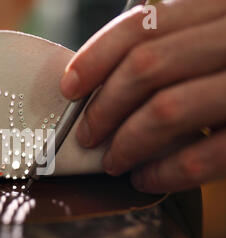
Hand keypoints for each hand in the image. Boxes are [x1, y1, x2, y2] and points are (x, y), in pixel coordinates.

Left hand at [61, 0, 225, 192]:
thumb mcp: (216, 39)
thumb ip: (175, 47)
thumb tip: (105, 80)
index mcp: (219, 9)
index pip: (141, 26)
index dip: (95, 58)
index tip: (69, 87)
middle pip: (146, 69)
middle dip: (104, 108)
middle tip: (87, 134)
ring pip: (167, 110)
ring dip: (127, 143)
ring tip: (113, 161)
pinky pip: (206, 155)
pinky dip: (166, 172)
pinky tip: (146, 179)